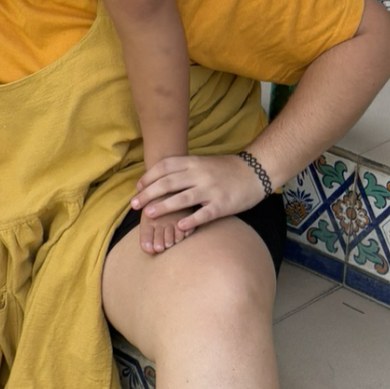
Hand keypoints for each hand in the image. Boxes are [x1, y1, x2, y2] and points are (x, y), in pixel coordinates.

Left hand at [131, 152, 266, 236]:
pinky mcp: (222, 204)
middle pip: (169, 182)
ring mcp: (211, 190)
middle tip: (134, 205)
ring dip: (164, 206)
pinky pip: (204, 214)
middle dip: (148, 194)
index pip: (165, 166)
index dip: (149, 177)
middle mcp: (200, 174)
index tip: (138, 188)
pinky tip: (179, 226)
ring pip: (183, 198)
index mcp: (194, 162)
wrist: (255, 172)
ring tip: (149, 214)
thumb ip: (184, 169)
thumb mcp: (203, 162)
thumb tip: (160, 177)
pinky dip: (191, 220)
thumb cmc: (226, 169)